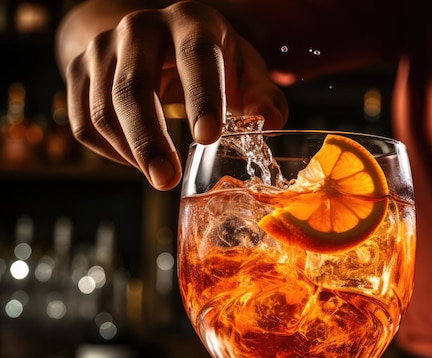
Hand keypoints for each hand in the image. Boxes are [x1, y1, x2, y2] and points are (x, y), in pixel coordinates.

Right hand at [62, 1, 287, 189]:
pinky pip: (83, 123)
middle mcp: (140, 28)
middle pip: (132, 87)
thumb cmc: (210, 60)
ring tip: (160, 176)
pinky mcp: (78, 71)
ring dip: (130, 153)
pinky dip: (110, 152)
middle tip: (167, 180)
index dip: (201, 97)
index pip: (195, 56)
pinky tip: (137, 161)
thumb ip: (262, 96)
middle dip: (149, 140)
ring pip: (102, 110)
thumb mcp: (243, 70)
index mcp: (191, 22)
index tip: (208, 138)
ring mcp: (102, 48)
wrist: (157, 40)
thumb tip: (272, 121)